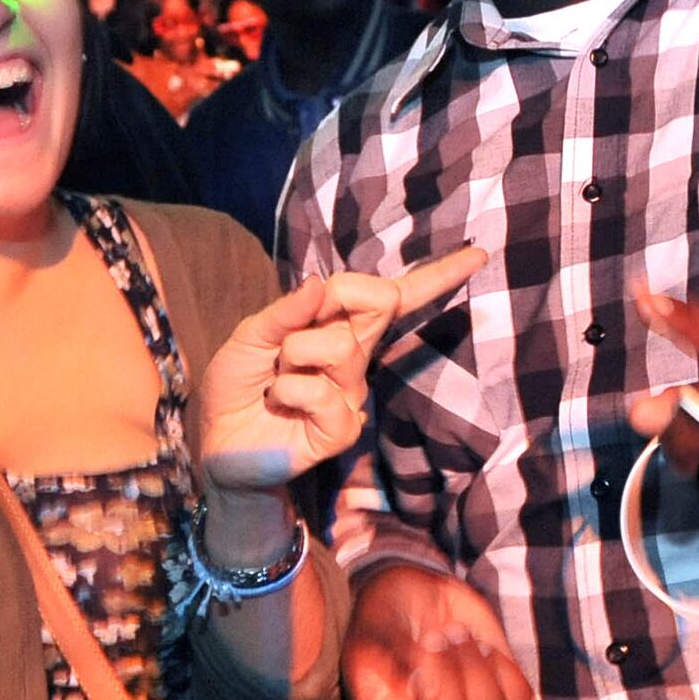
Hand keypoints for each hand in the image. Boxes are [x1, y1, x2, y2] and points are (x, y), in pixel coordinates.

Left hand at [195, 245, 488, 491]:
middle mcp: (355, 356)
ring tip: (276, 379)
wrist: (220, 443)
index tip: (478, 255)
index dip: (436, 276)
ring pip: (339, 345)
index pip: (393, 296)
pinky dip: (288, 391)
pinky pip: (323, 392)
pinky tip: (280, 406)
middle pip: (378, 301)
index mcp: (338, 327)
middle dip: (339, 298)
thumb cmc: (238, 386)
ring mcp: (353, 393)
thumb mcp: (250, 336)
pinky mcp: (344, 428)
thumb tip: (321, 283)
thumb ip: (286, 311)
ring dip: (291, 356)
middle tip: (293, 332)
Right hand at [343, 563, 532, 699]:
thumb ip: (393, 657)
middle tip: (432, 643)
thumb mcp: (374, 634)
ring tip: (450, 641)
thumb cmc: (382, 620)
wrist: (415, 592)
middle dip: (447, 679)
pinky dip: (505, 669)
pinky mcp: (503, 695)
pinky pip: (520, 699)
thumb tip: (414, 676)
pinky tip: (482, 650)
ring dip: (474, 666)